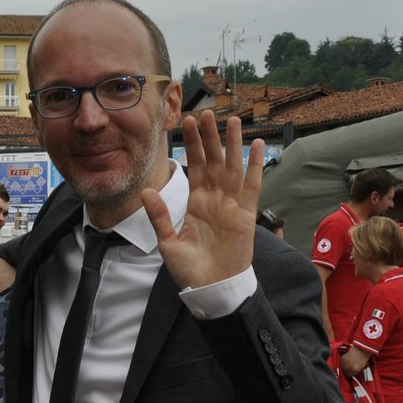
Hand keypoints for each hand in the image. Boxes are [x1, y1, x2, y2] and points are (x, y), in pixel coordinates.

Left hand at [143, 111, 264, 289]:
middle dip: (209, 137)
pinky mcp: (245, 215)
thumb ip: (159, 216)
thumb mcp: (168, 242)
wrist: (210, 289)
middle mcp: (214, 199)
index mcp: (195, 203)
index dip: (191, 145)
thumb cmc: (190, 270)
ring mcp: (231, 205)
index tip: (186, 123)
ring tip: (232, 120)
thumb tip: (146, 190)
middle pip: (212, 161)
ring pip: (232, 167)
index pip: (193, 167)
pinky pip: (251, 186)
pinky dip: (254, 166)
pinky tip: (256, 145)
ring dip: (232, 144)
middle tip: (207, 112)